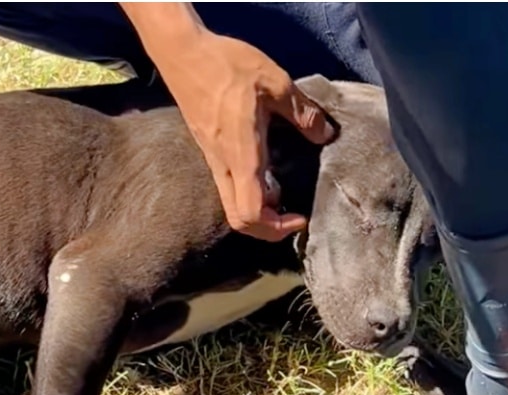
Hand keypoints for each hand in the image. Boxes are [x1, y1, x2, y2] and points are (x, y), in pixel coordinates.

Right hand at [149, 29, 335, 240]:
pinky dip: (249, 192)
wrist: (183, 53)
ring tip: (282, 190)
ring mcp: (213, 159)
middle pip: (239, 220)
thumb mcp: (275, 82)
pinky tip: (267, 169)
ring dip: (259, 209)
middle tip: (292, 215)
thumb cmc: (227, 65)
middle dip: (267, 229)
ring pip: (232, 204)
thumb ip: (302, 112)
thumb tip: (325, 134)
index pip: (252, 213)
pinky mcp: (209, 150)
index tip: (301, 217)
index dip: (277, 228)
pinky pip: (229, 186)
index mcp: (242, 154)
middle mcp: (224, 165)